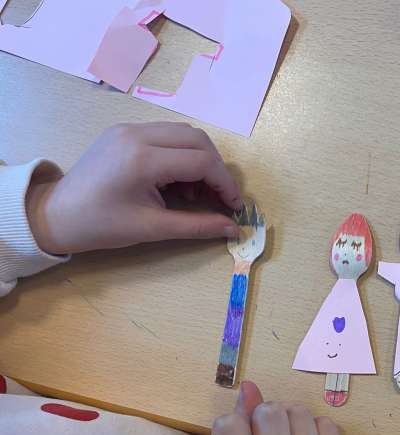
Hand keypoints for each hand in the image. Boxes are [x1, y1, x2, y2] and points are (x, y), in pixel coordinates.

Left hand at [26, 122, 242, 254]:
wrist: (56, 214)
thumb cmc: (101, 225)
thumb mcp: (153, 228)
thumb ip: (198, 226)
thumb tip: (233, 230)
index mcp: (143, 158)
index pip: (202, 160)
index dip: (225, 184)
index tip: (234, 207)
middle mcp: (138, 134)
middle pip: (198, 139)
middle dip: (216, 169)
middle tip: (219, 198)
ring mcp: (129, 128)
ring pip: (184, 133)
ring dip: (200, 160)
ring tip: (194, 192)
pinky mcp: (124, 131)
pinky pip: (166, 135)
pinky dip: (181, 155)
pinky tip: (175, 182)